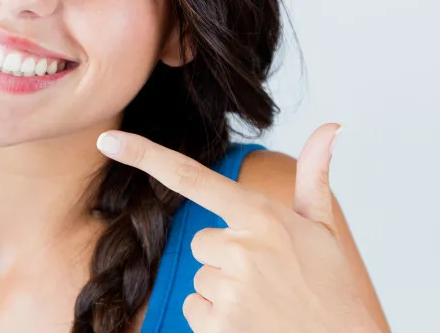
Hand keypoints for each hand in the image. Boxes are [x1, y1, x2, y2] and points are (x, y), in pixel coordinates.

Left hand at [96, 124, 381, 332]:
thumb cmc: (330, 288)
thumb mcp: (322, 229)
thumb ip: (314, 176)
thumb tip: (331, 127)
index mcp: (260, 216)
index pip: (191, 177)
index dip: (144, 156)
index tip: (107, 140)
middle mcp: (240, 247)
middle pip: (200, 243)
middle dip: (226, 259)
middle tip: (267, 278)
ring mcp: (228, 287)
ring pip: (198, 279)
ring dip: (223, 292)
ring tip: (265, 304)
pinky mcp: (218, 324)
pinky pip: (194, 310)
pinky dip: (216, 320)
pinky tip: (252, 323)